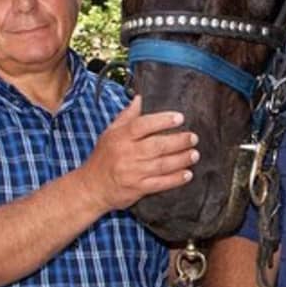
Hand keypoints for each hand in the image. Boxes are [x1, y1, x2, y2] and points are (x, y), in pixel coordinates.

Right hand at [78, 95, 198, 213]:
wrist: (91, 188)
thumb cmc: (103, 157)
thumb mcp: (110, 133)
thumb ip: (127, 116)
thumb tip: (139, 98)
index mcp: (120, 137)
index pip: (143, 125)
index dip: (163, 120)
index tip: (180, 118)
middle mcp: (127, 154)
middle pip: (157, 145)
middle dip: (179, 141)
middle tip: (193, 137)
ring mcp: (133, 172)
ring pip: (161, 164)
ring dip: (181, 159)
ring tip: (194, 154)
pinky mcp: (137, 188)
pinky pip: (160, 183)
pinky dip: (175, 179)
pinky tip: (187, 174)